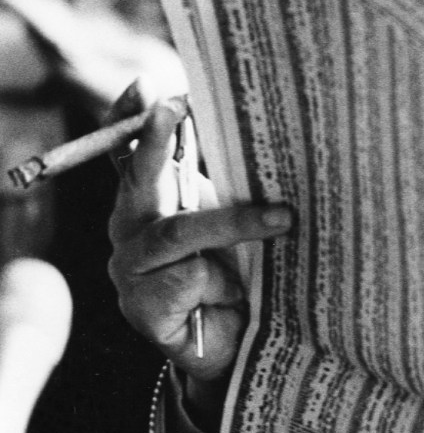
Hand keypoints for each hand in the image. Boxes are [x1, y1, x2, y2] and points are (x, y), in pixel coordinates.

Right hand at [105, 81, 290, 429]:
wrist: (234, 346)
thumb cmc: (237, 273)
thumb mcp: (234, 221)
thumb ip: (230, 182)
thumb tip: (256, 128)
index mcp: (149, 203)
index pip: (130, 153)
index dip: (132, 119)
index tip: (147, 86)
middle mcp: (130, 230)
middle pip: (139, 178)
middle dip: (154, 139)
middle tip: (173, 104)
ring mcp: (130, 270)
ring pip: (180, 230)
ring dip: (235, 221)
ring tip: (284, 219)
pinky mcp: (142, 308)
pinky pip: (190, 277)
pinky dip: (223, 281)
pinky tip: (234, 294)